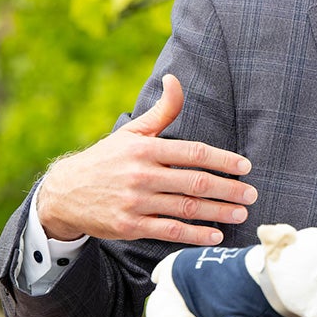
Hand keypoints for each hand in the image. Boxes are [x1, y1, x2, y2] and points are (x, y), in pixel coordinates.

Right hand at [36, 74, 256, 244]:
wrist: (64, 193)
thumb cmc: (108, 158)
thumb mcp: (133, 132)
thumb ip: (162, 110)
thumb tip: (174, 79)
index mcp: (146, 150)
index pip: (194, 153)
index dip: (223, 160)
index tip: (246, 166)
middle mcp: (142, 175)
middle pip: (195, 183)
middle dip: (228, 189)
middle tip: (251, 194)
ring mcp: (136, 203)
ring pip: (186, 208)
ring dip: (218, 212)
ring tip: (241, 213)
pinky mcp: (130, 226)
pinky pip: (169, 231)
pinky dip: (194, 235)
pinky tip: (216, 236)